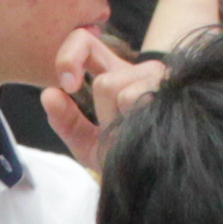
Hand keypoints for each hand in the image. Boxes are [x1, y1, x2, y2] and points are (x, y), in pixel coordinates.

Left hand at [41, 29, 159, 169]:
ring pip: (119, 90)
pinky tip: (149, 131)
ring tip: (138, 133)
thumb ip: (66, 122)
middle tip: (123, 132)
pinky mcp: (174, 86)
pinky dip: (133, 123)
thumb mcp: (90, 144)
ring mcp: (161, 77)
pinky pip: (135, 98)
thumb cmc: (127, 158)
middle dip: (107, 114)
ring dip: (122, 122)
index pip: (84, 42)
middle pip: (105, 82)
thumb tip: (48, 94)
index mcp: (117, 74)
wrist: (164, 180)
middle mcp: (141, 70)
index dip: (69, 58)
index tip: (69, 86)